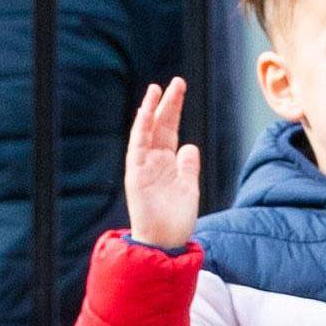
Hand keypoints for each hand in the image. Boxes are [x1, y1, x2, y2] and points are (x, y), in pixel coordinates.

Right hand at [123, 77, 204, 251]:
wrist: (166, 243)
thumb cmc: (176, 220)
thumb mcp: (189, 188)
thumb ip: (188, 167)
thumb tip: (189, 146)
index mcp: (167, 163)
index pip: (170, 129)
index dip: (174, 109)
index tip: (180, 88)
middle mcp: (154, 161)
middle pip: (160, 126)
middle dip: (167, 104)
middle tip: (176, 82)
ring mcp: (143, 167)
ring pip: (146, 133)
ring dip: (150, 110)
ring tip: (156, 89)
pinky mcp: (135, 175)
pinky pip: (137, 148)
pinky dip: (140, 130)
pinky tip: (145, 113)